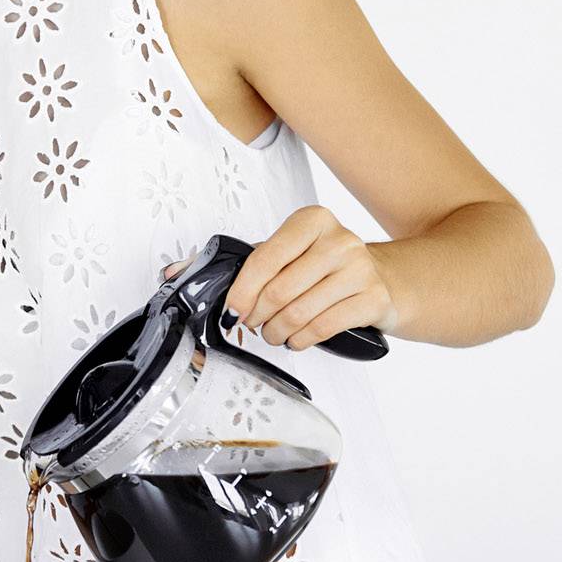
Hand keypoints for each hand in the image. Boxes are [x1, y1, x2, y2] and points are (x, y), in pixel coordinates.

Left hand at [165, 206, 397, 350]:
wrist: (385, 278)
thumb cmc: (325, 266)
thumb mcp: (287, 253)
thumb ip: (238, 261)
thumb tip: (175, 273)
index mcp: (311, 221)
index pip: (264, 258)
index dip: (241, 292)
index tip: (232, 311)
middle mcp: (339, 240)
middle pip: (279, 291)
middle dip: (257, 317)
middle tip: (252, 325)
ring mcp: (359, 269)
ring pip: (299, 313)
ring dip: (277, 332)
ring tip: (273, 333)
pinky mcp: (373, 298)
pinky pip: (323, 328)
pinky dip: (301, 341)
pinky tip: (297, 339)